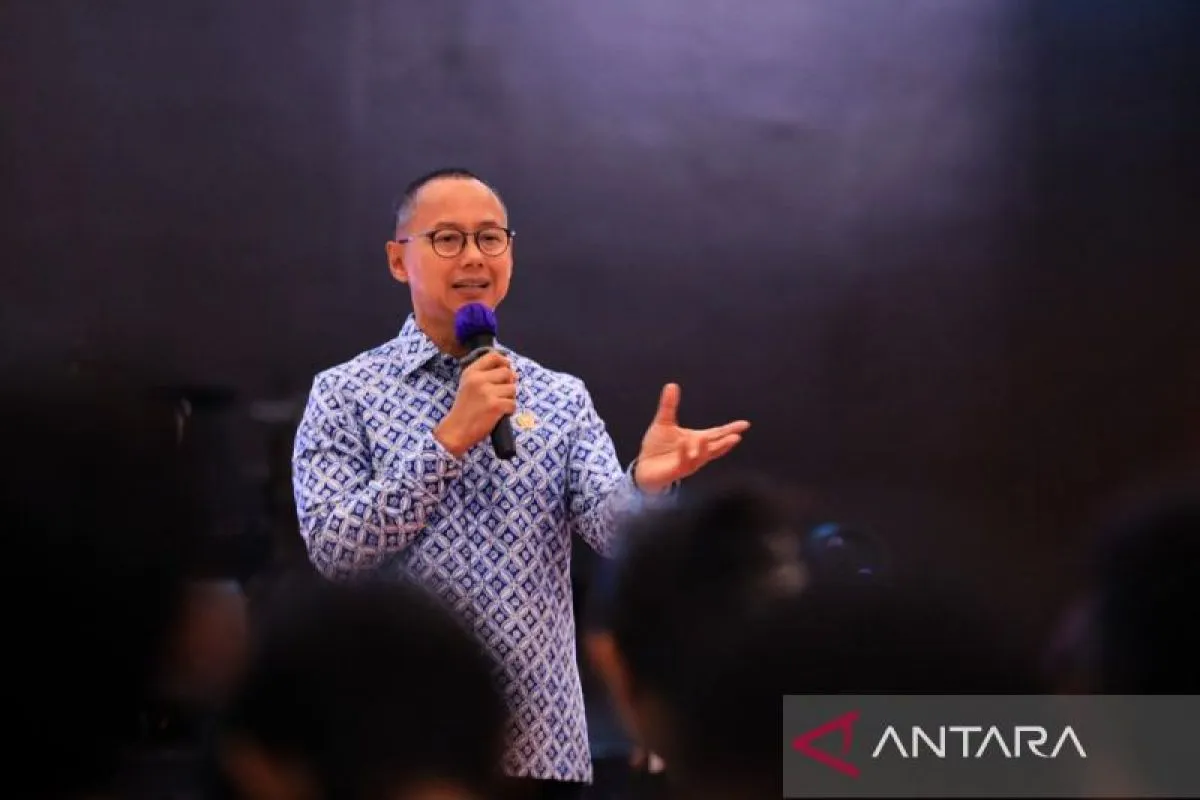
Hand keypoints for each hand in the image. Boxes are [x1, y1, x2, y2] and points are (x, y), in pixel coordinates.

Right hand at [434, 351, 516, 457]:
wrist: (456, 430)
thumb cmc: (464, 409)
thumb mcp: (468, 385)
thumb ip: (485, 375)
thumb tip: (512, 372)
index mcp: (471, 372)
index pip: (493, 356)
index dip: (504, 361)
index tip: (506, 368)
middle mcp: (478, 379)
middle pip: (507, 372)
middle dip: (509, 383)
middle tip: (501, 393)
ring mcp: (487, 392)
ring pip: (512, 388)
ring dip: (509, 398)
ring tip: (498, 404)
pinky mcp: (495, 406)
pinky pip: (513, 404)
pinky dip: (509, 410)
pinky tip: (499, 414)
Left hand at [633, 383, 749, 492]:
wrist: (643, 467)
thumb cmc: (657, 447)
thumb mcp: (664, 422)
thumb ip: (669, 405)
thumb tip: (671, 385)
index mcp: (697, 439)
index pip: (717, 433)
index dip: (731, 429)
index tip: (745, 424)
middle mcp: (696, 452)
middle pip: (715, 447)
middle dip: (726, 442)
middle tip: (737, 436)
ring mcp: (688, 462)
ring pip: (701, 456)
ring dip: (705, 448)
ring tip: (705, 438)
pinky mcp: (676, 470)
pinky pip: (684, 461)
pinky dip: (685, 453)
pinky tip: (685, 444)